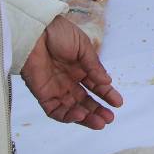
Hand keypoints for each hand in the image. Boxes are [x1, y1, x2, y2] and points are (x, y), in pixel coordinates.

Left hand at [20, 15, 122, 129]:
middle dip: (97, 110)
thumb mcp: (83, 46)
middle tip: (110, 118)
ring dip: (85, 118)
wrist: (35, 31)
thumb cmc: (58, 33)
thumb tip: (107, 82)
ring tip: (99, 122)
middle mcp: (68, 80)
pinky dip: (67, 116)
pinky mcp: (42, 94)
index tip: (118, 102)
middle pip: (84, 101)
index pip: (95, 86)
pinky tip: (80, 115)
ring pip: (71, 109)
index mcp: (80, 68)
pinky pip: (55, 110)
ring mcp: (56, 88)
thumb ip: (94, 66)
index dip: (107, 95)